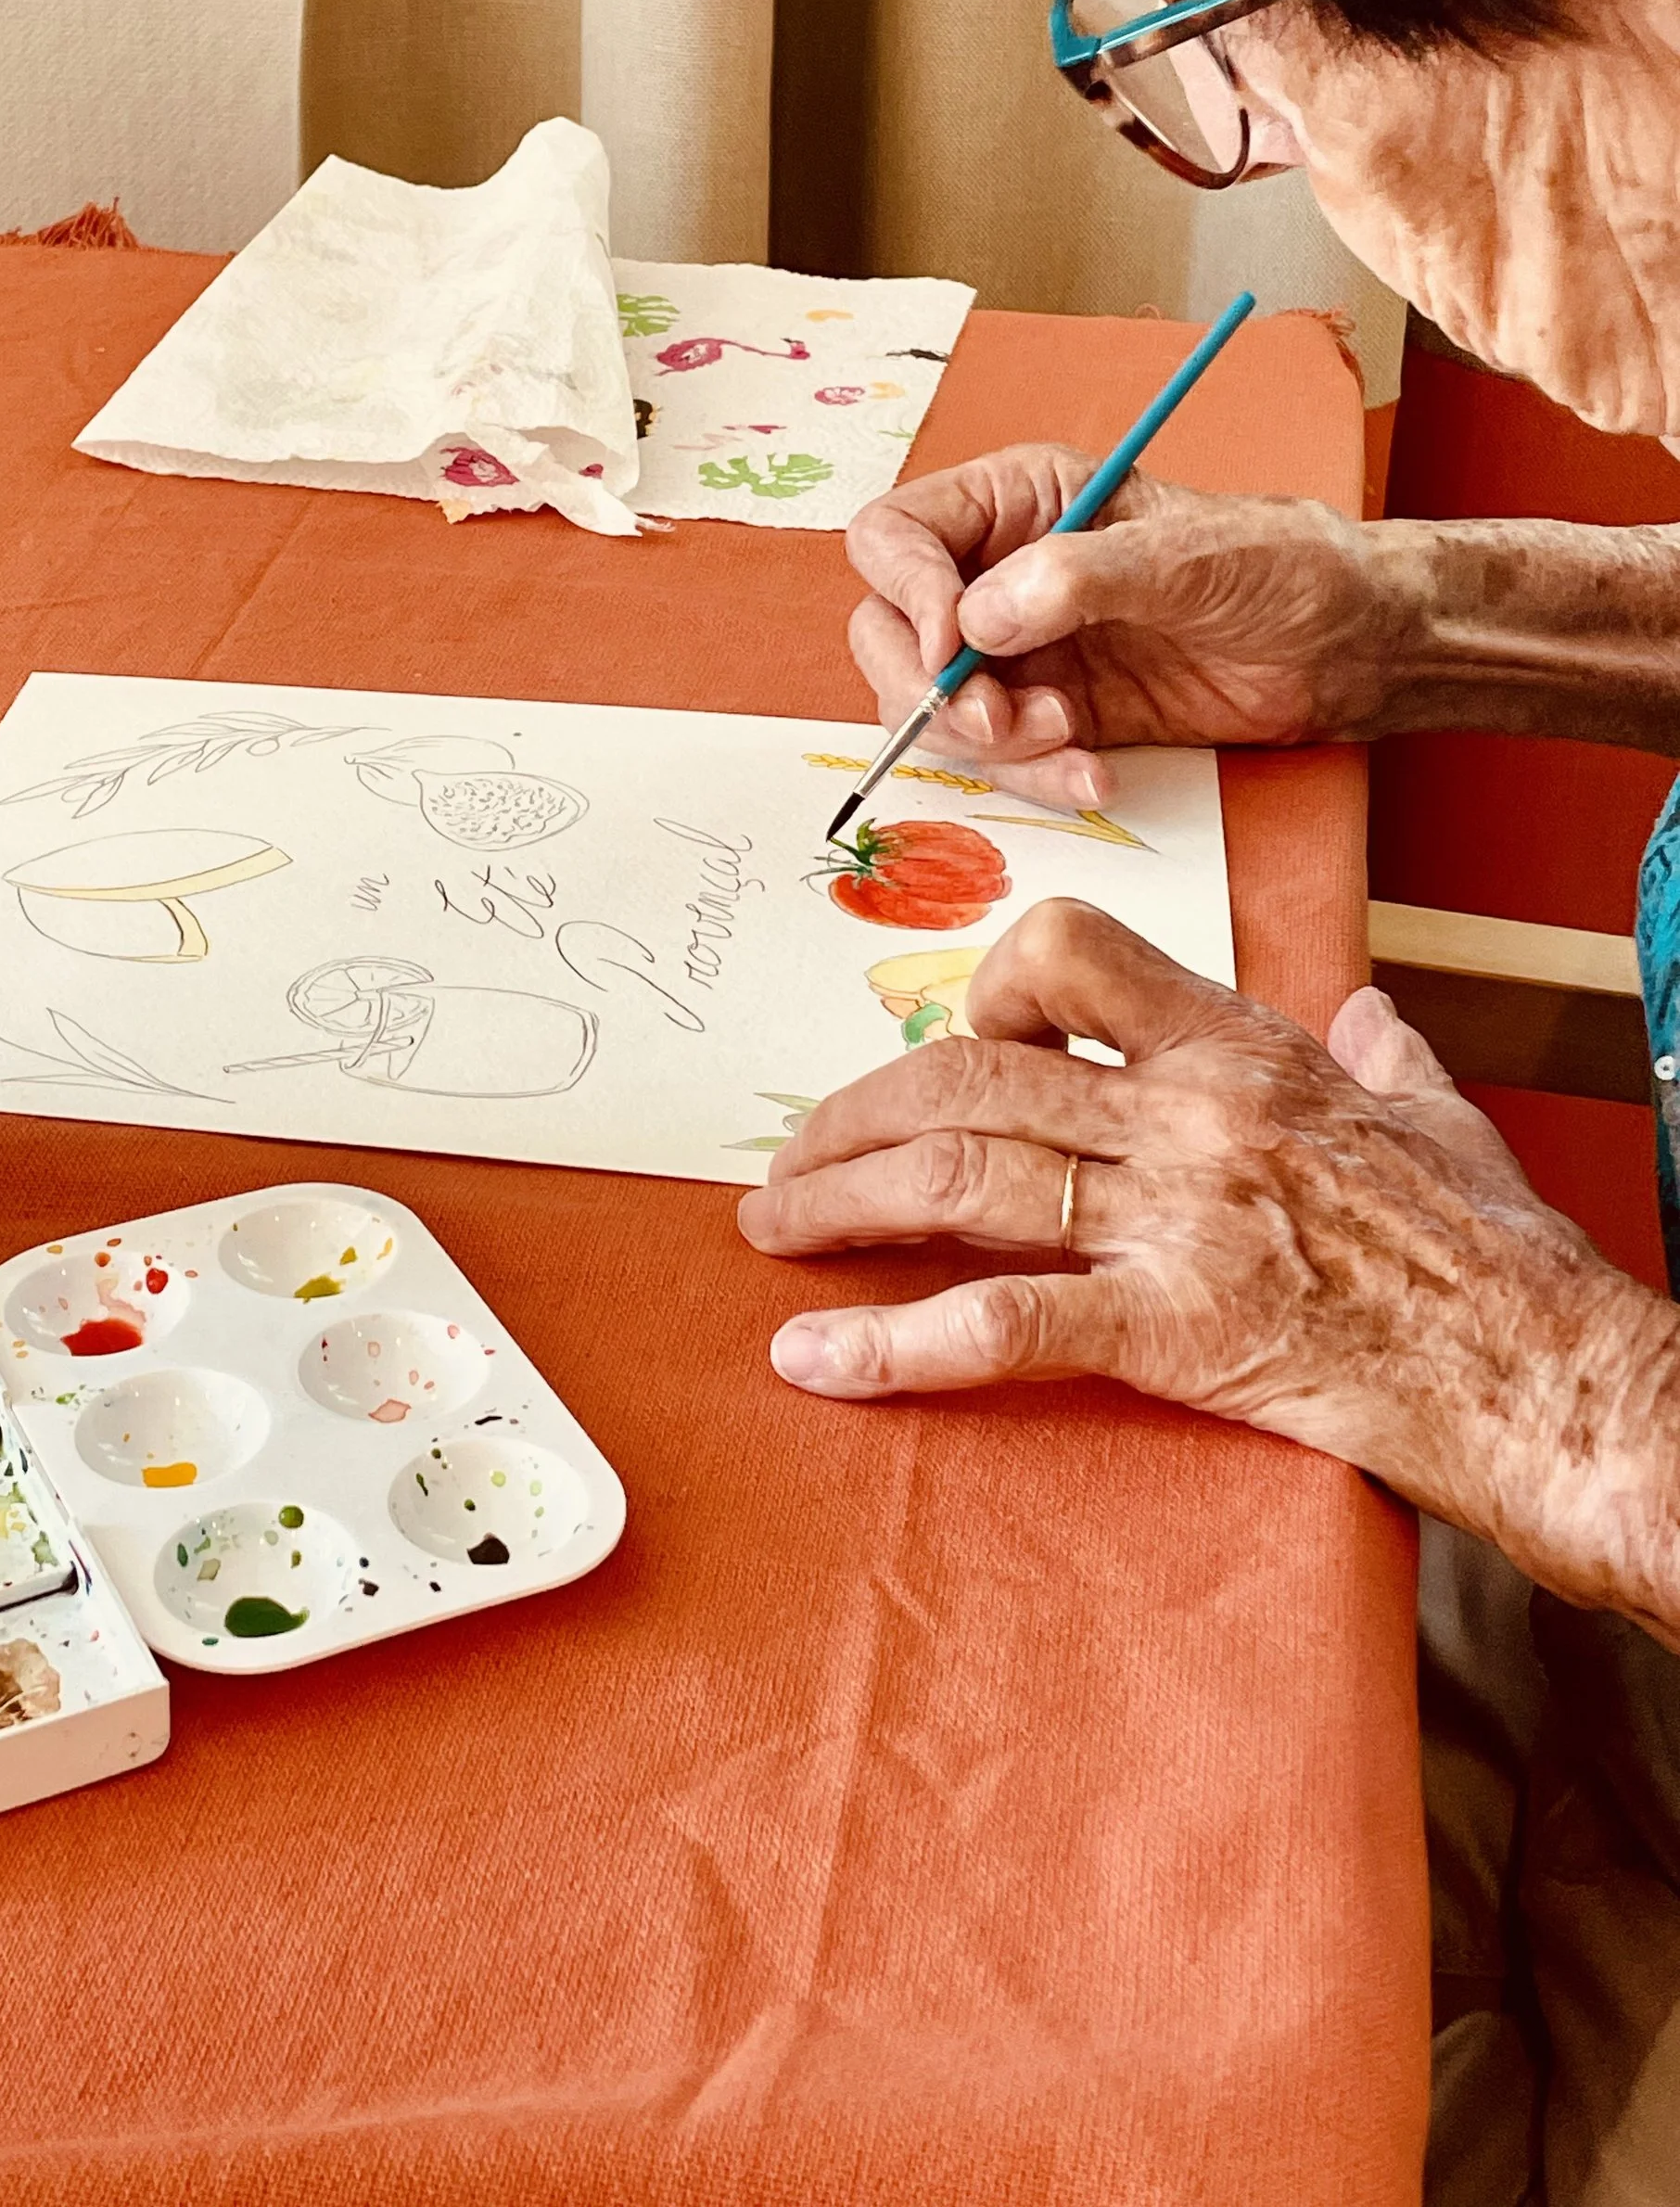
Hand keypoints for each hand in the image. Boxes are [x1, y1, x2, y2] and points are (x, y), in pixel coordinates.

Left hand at [735, 900, 1679, 1646]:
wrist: (1563, 1381)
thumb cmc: (1508, 1263)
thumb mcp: (1447, 1125)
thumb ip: (1389, 1063)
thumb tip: (1371, 1023)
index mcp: (1243, 1048)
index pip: (1063, 953)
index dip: (975, 993)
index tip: (944, 1053)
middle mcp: (1193, 1113)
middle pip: (967, 1069)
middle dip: (853, 1113)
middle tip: (793, 1161)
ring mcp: (1181, 1218)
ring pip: (959, 1173)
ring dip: (839, 1203)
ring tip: (771, 1233)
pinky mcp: (1182, 1331)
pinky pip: (1004, 1325)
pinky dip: (893, 1346)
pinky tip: (817, 1361)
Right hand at [844, 450, 1414, 805]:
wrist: (1352, 648)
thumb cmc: (1284, 567)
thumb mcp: (1186, 556)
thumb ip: (1078, 576)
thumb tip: (979, 618)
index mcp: (1019, 501)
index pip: (896, 536)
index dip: (904, 592)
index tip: (947, 648)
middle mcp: (1001, 572)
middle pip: (888, 631)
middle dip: (930, 689)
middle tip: (997, 720)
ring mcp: (1022, 649)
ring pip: (934, 708)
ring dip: (987, 744)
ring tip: (1071, 742)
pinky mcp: (1054, 714)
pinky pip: (999, 758)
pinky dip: (1032, 778)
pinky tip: (1096, 777)